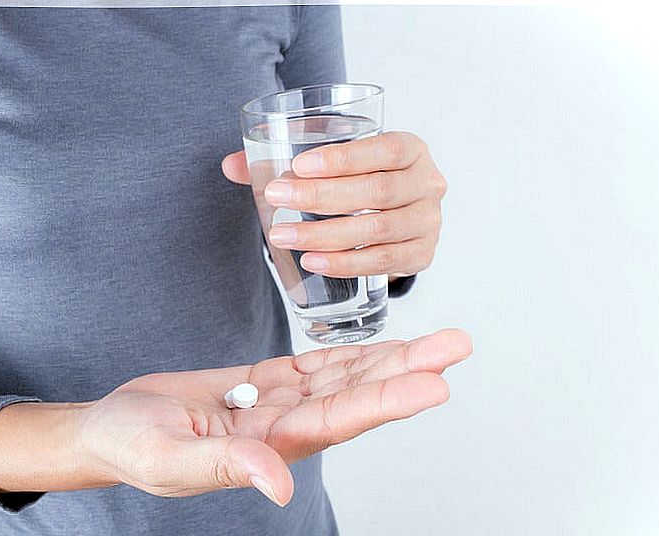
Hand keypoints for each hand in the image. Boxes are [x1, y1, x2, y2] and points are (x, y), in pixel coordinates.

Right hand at [75, 328, 470, 505]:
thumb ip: (226, 469)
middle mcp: (285, 429)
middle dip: (406, 372)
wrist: (111, 429)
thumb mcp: (168, 460)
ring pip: (342, 377)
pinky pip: (313, 366)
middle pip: (356, 396)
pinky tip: (380, 344)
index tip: (433, 384)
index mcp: (269, 450)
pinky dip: (348, 353)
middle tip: (455, 347)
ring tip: (437, 341)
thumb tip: (279, 487)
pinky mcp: (261, 384)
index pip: (339, 420)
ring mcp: (276, 406)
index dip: (386, 400)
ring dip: (389, 358)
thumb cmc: (130, 448)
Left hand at [222, 132, 446, 278]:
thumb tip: (230, 165)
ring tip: (283, 237)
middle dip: (321, 197)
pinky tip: (312, 261)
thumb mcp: (331, 164)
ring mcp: (429, 223)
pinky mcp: (421, 255)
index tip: (298, 166)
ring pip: (377, 232)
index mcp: (411, 149)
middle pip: (377, 192)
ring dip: (326, 235)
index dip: (343, 158)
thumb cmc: (357, 182)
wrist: (394, 215)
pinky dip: (345, 264)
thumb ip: (280, 160)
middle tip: (276, 199)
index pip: (383, 149)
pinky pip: (382, 263)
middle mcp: (428, 183)